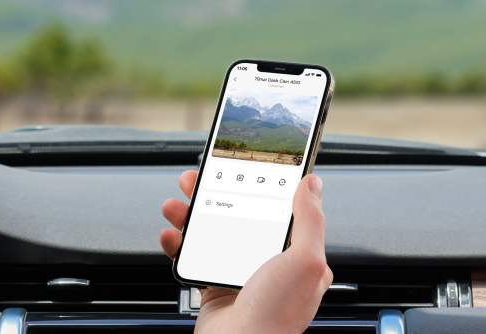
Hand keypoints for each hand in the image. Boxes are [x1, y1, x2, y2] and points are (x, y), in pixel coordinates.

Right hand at [160, 170, 332, 333]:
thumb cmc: (276, 317)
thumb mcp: (306, 261)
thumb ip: (310, 220)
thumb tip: (313, 184)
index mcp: (297, 256)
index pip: (280, 209)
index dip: (259, 185)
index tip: (243, 168)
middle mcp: (269, 264)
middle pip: (239, 215)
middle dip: (215, 194)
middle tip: (197, 180)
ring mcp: (240, 274)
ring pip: (213, 232)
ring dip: (190, 216)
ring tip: (176, 205)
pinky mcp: (215, 287)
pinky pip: (194, 258)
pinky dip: (179, 245)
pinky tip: (172, 236)